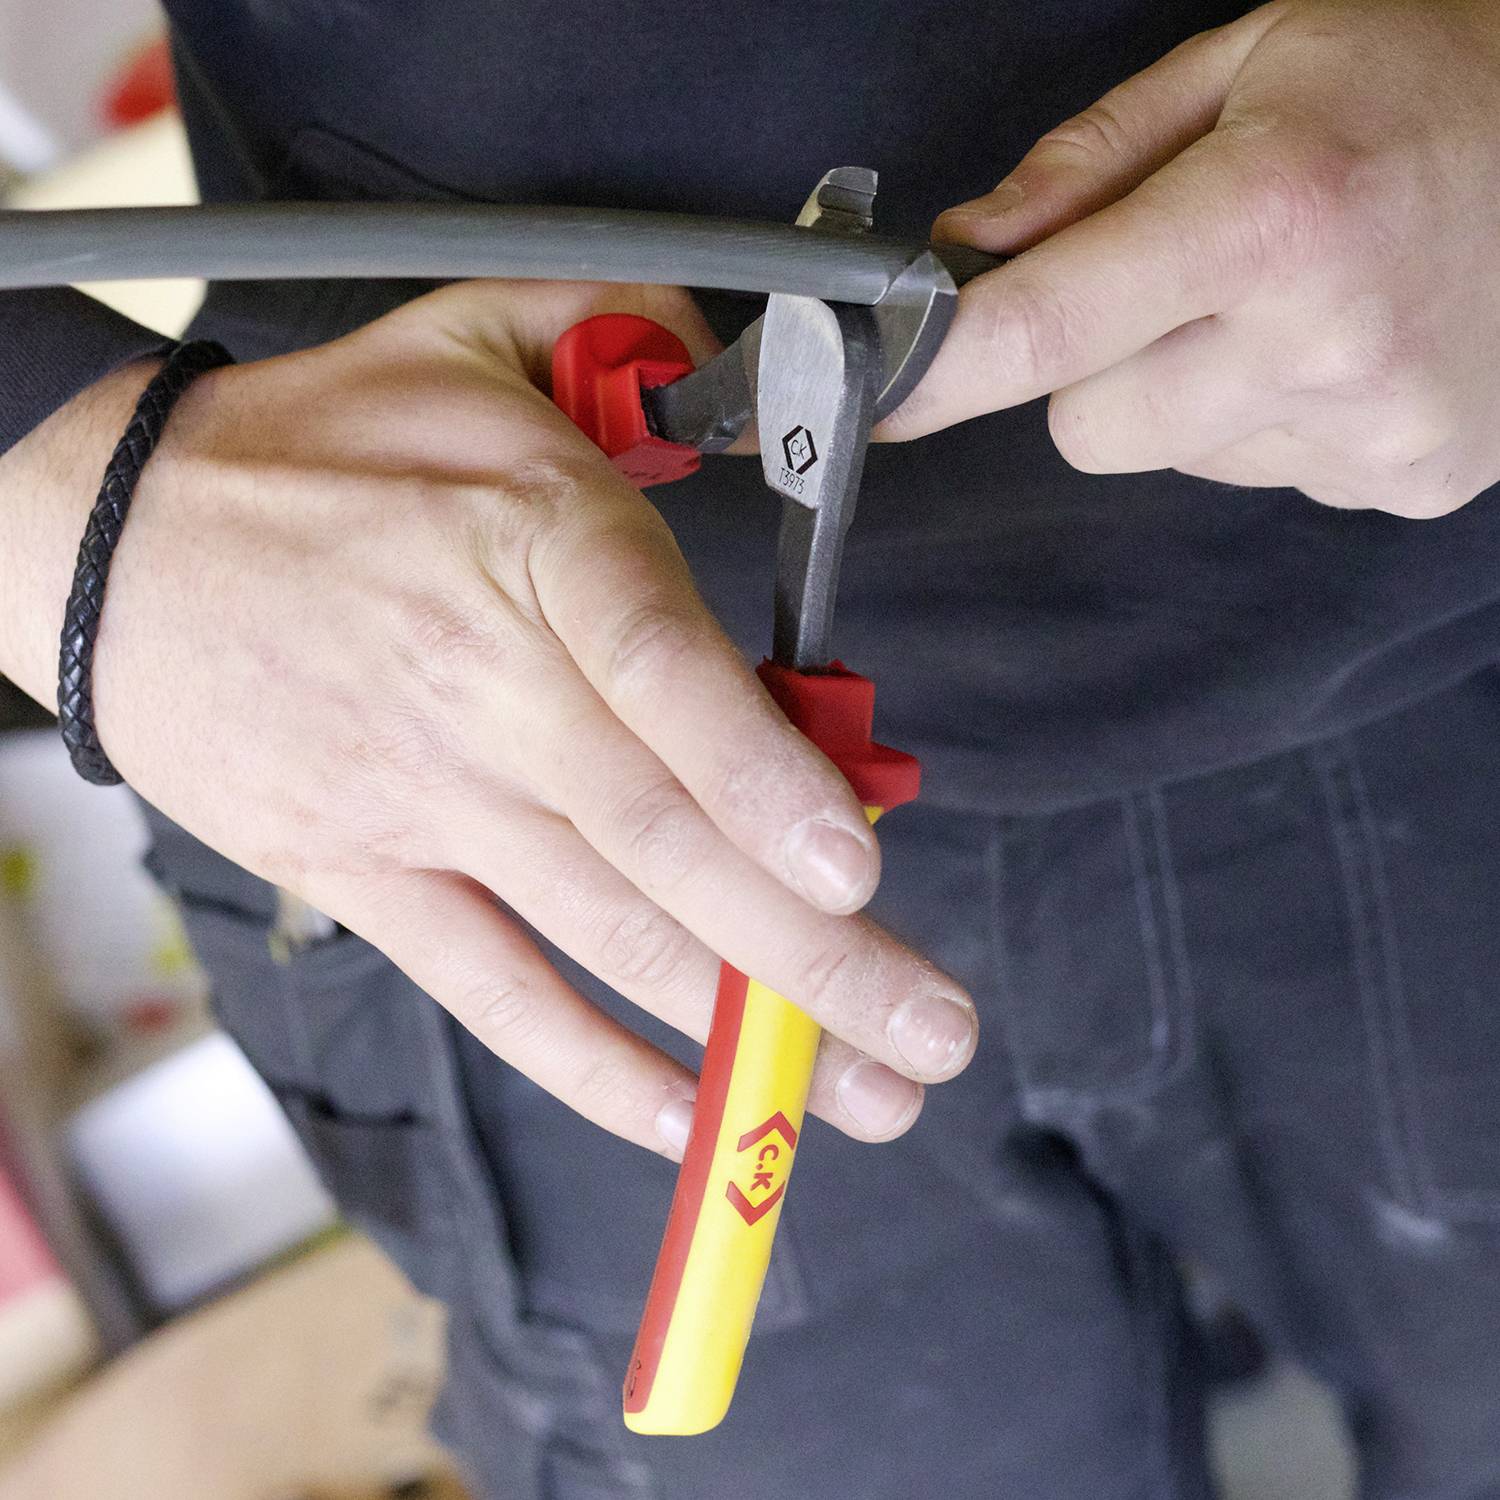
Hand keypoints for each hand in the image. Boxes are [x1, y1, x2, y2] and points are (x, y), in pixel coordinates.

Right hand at [0, 280, 975, 1154]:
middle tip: (931, 1036)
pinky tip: (685, 1117)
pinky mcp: (366, 872)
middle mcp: (487, 690)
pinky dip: (588, 1061)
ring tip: (862, 1096)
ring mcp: (423, 799)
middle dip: (814, 957)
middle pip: (666, 844)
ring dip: (739, 1027)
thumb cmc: (314, 447)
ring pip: (603, 932)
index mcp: (535, 546)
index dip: (760, 780)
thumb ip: (621, 335)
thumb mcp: (471, 333)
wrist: (112, 541)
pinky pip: (490, 986)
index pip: (662, 676)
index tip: (854, 870)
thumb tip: (734, 367)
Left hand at [886, 0, 1499, 517]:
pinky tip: (1332, 345)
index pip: (1049, 329)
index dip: (939, 373)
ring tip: (1281, 301)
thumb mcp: (1251, 62)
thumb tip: (966, 248)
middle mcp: (1324, 345)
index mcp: (1273, 216)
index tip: (872, 395)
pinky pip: (1248, 474)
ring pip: (1164, 454)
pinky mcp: (1400, 484)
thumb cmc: (1431, 83)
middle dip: (1090, 364)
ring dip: (1181, 390)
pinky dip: (1257, 417)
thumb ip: (1088, 163)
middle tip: (1176, 278)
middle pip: (1085, 425)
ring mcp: (1369, 434)